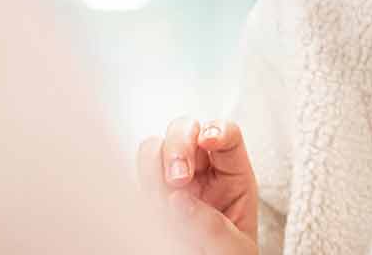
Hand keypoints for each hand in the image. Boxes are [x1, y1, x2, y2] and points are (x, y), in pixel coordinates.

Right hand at [137, 116, 258, 253]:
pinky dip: (140, 185)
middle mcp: (202, 171)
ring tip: (163, 196)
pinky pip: (137, 177)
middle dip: (178, 146)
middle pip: (185, 129)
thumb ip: (213, 226)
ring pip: (155, 147)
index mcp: (232, 175)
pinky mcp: (150, 196)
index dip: (218, 129)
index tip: (209, 139)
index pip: (227, 135)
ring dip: (154, 163)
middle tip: (178, 178)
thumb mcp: (234, 246)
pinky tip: (152, 205)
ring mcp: (172, 181)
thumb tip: (178, 200)